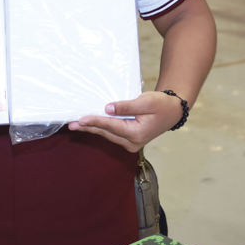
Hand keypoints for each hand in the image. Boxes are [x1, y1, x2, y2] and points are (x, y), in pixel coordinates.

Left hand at [69, 91, 184, 151]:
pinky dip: (101, 128)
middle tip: (71, 124)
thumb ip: (126, 106)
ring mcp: (130, 142)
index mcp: (136, 133)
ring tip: (77, 124)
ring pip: (108, 134)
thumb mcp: (145, 102)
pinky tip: (91, 125)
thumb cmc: (161, 105)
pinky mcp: (129, 139)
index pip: (111, 126)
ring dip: (93, 128)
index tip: (81, 119)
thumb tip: (108, 108)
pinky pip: (112, 133)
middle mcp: (132, 142)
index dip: (95, 121)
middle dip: (89, 127)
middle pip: (106, 133)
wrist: (172, 111)